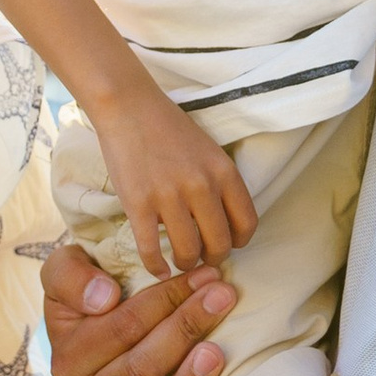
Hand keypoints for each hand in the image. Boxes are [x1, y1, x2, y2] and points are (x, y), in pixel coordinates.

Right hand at [41, 243, 234, 375]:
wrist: (99, 324)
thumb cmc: (87, 290)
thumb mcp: (64, 268)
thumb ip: (71, 276)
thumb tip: (103, 299)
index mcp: (67, 357)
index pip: (123, 326)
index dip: (166, 298)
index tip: (203, 274)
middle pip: (144, 363)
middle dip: (188, 325)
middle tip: (224, 294)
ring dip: (195, 369)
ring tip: (221, 341)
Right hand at [88, 75, 259, 277]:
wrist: (128, 107)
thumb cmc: (169, 128)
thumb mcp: (208, 151)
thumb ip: (219, 183)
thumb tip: (221, 223)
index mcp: (224, 172)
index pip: (247, 224)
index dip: (239, 242)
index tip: (227, 244)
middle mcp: (202, 186)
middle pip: (220, 244)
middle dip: (212, 257)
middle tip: (201, 256)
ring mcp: (169, 196)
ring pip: (188, 252)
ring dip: (185, 263)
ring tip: (179, 259)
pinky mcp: (138, 203)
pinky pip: (151, 249)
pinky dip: (155, 266)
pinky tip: (157, 268)